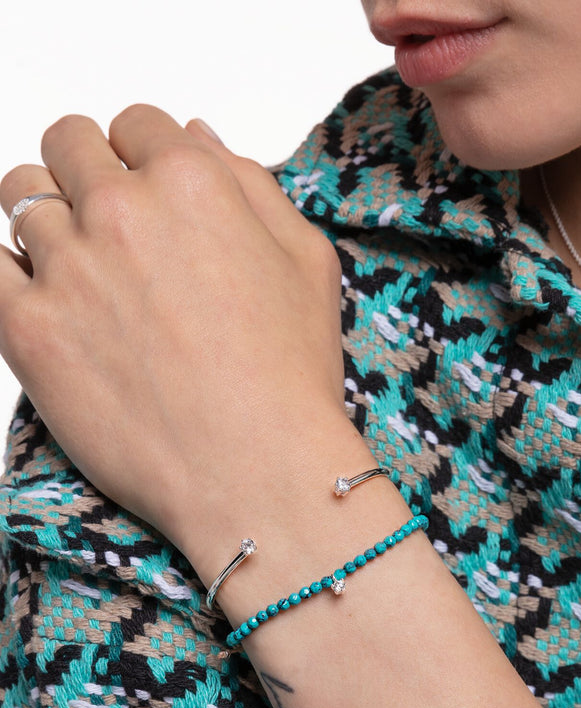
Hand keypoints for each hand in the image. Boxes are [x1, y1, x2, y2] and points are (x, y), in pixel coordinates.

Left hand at [0, 106, 355, 550]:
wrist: (257, 467)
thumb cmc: (293, 370)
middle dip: (87, 165)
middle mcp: (122, 210)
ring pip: (20, 194)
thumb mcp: (307, 260)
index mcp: (193, 183)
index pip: (138, 122)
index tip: (147, 180)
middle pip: (68, 143)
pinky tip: (45, 291)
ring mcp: (68, 267)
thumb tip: (198, 137)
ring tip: (82, 259)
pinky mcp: (28, 329)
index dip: (143, 149)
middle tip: (110, 213)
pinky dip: (9, 267)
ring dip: (48, 212)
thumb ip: (252, 184)